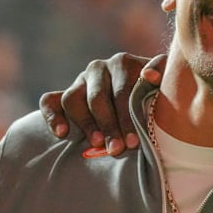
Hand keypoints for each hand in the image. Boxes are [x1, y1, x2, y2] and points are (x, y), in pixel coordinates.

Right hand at [39, 53, 165, 155]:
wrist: (138, 97)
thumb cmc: (154, 95)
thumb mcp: (163, 85)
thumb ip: (161, 75)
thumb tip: (149, 76)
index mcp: (123, 63)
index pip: (123, 91)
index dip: (128, 118)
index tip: (134, 142)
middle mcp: (99, 68)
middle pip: (98, 97)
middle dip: (108, 126)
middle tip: (117, 149)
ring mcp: (79, 81)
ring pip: (72, 99)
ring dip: (84, 123)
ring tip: (96, 143)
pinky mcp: (62, 94)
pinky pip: (49, 101)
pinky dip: (52, 116)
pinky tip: (61, 133)